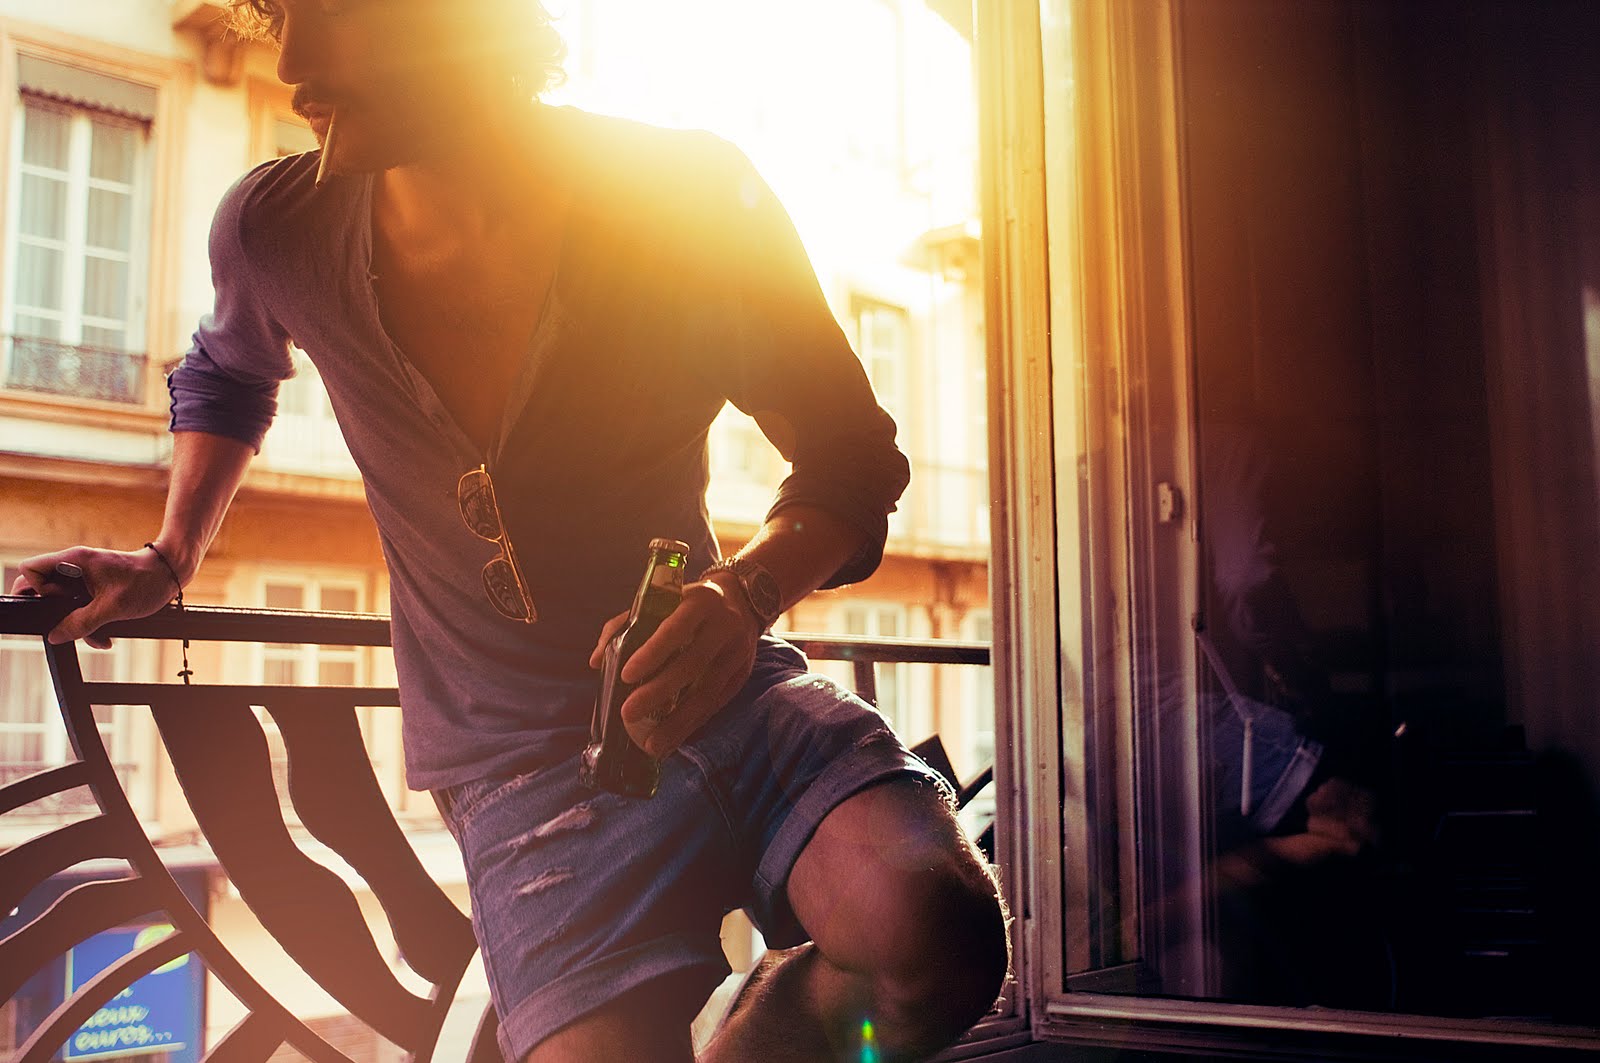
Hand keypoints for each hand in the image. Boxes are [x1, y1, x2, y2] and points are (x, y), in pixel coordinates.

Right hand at [10, 546, 185, 648]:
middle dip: (55, 611)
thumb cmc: (146, 582)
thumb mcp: (112, 608)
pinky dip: (87, 619)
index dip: (36, 589)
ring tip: (95, 633)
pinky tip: (103, 634)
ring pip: (62, 601)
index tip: (56, 603)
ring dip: (75, 621)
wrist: (172, 574)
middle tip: (72, 619)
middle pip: (43, 588)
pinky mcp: (94, 586)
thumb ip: (80, 623)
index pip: (30, 569)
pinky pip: (79, 604)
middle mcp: (75, 565)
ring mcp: (84, 576)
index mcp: (74, 560)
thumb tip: (55, 635)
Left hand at [587, 575, 762, 758]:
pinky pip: (716, 704)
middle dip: (658, 693)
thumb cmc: (689, 604)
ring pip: (707, 692)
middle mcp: (723, 627)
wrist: (744, 600)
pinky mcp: (743, 675)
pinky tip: (674, 740)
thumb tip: (596, 661)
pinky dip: (693, 724)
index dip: (652, 653)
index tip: (626, 676)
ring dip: (678, 722)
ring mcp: (737, 653)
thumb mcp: (663, 602)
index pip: (675, 629)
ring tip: (652, 745)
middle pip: (691, 665)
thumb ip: (625, 625)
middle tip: (627, 714)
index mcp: (699, 603)